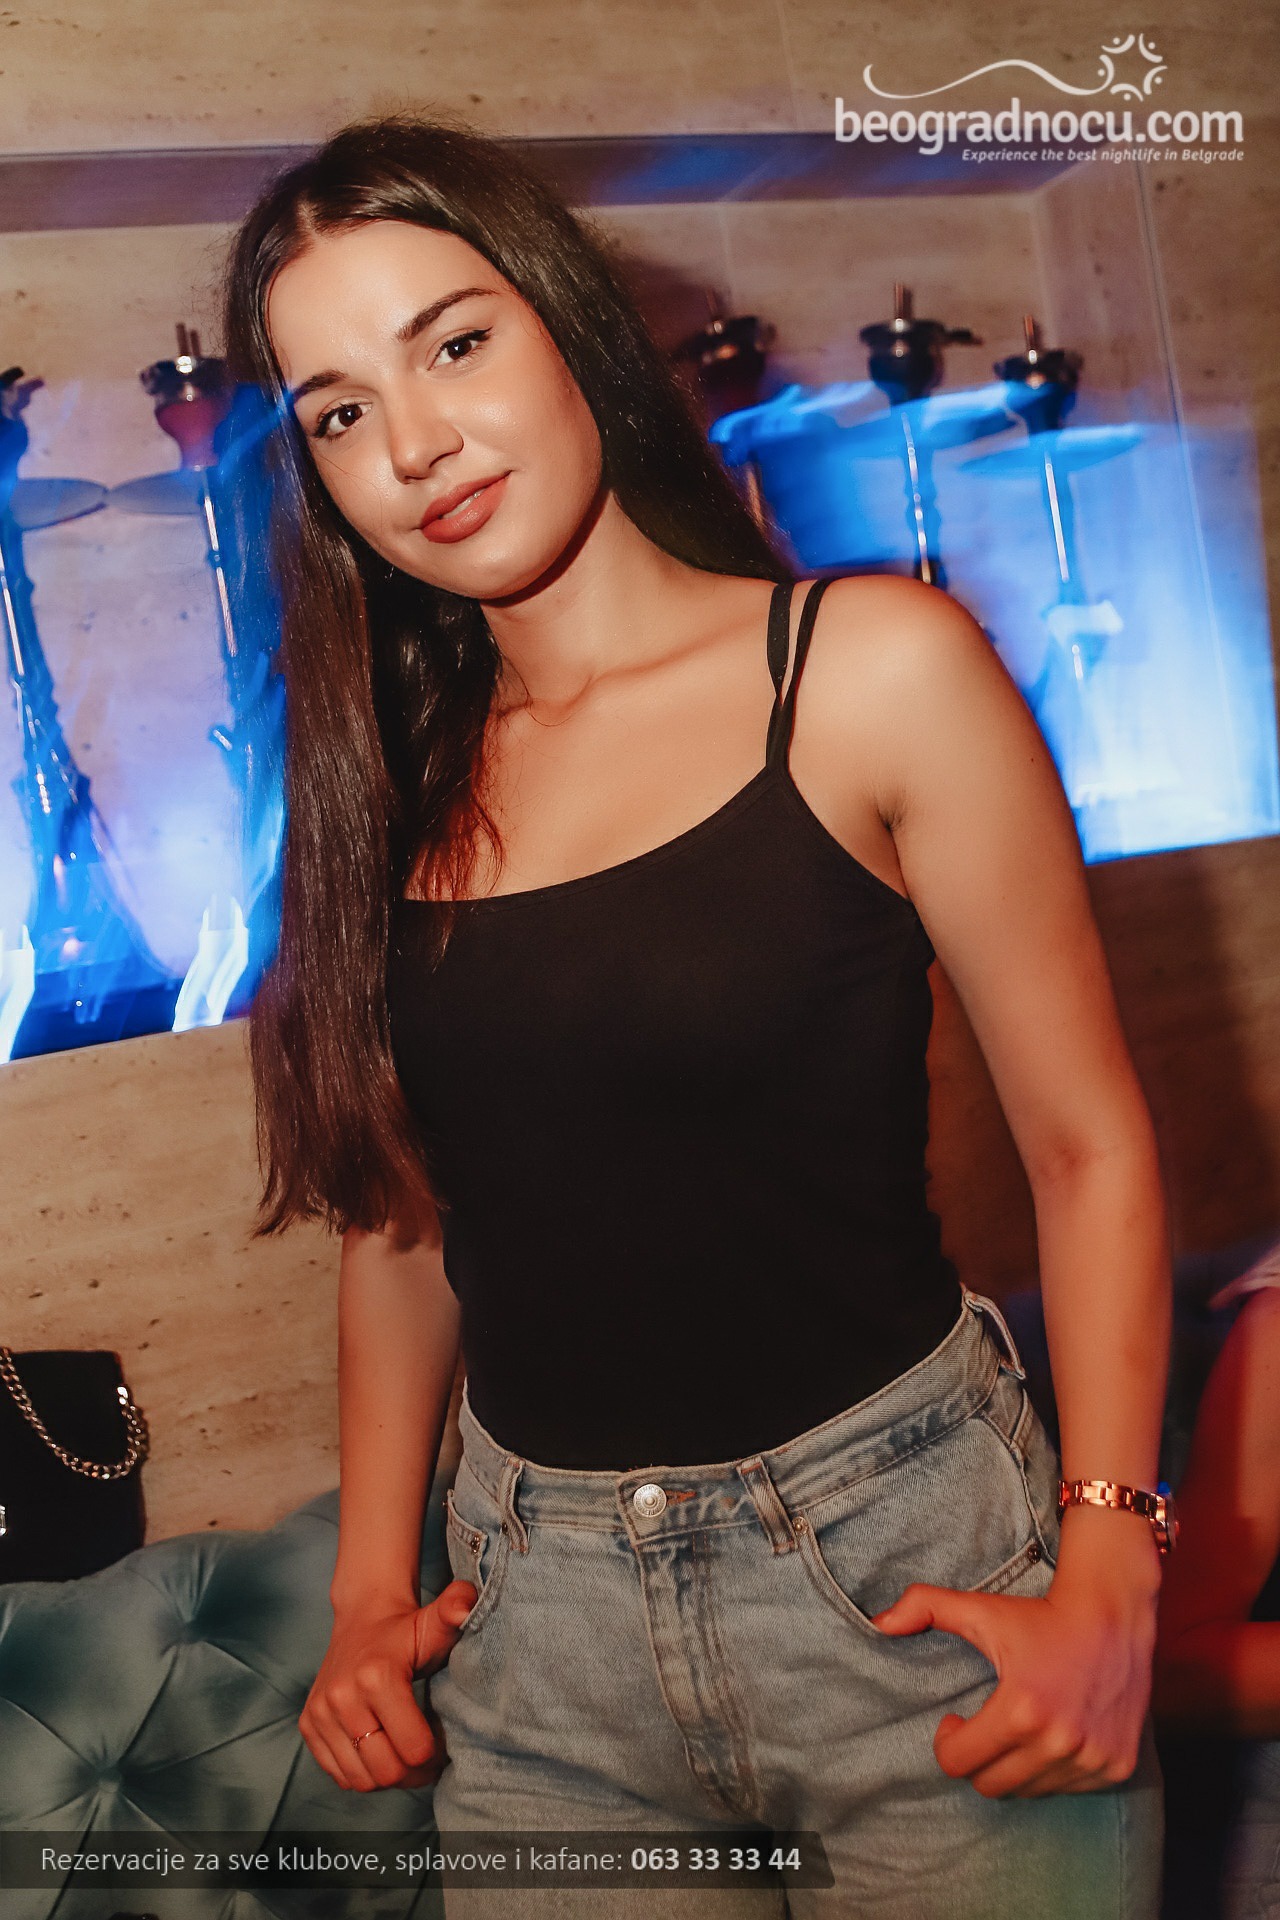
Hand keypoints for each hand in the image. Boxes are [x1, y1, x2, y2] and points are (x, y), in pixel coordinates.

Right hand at [300, 1579, 477, 1791]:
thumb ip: (455, 1610)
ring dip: (387, 1778)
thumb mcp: (433, 1622)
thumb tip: (465, 1604)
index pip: (413, 1749)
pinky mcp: (308, 1724)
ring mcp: (321, 1712)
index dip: (434, 1755)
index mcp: (377, 1677)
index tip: (441, 1743)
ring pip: (360, 1780)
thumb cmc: (406, 1631)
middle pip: (386, 1771)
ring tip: (403, 1757)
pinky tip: (379, 1751)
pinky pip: (338, 1774)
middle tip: (426, 1760)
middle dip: (413, 1774)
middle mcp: (343, 1697)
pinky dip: (362, 1774)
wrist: (363, 1619)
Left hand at [870, 1570, 1157, 1797]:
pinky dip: (1053, 1769)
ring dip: (1016, 1765)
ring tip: (1017, 1728)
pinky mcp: (1116, 1767)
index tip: (956, 1720)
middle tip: (984, 1727)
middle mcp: (1058, 1743)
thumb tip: (879, 1622)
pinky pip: (1068, 1788)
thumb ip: (925, 1608)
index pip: (960, 1763)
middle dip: (978, 1758)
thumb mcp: (980, 1609)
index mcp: (1020, 1711)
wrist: (1113, 1614)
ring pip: (1030, 1791)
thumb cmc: (1040, 1614)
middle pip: (991, 1785)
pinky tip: (1052, 1732)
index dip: (948, 1742)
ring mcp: (1091, 1759)